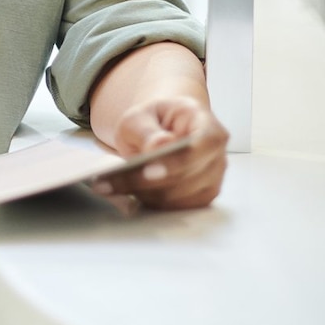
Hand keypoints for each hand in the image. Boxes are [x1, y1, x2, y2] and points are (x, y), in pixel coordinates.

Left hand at [93, 95, 226, 209]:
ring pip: (180, 196)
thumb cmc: (152, 121)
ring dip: (144, 193)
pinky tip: (125, 191)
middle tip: (108, 182)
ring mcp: (212, 179)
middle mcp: (216, 155)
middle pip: (189, 176)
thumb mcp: (139, 116)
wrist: (158, 132)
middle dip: (149, 182)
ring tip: (108, 186)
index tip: (148, 170)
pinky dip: (149, 201)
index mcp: (207, 125)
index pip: (203, 145)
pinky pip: (175, 207)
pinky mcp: (200, 197)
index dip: (178, 161)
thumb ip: (147, 131)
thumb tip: (160, 146)